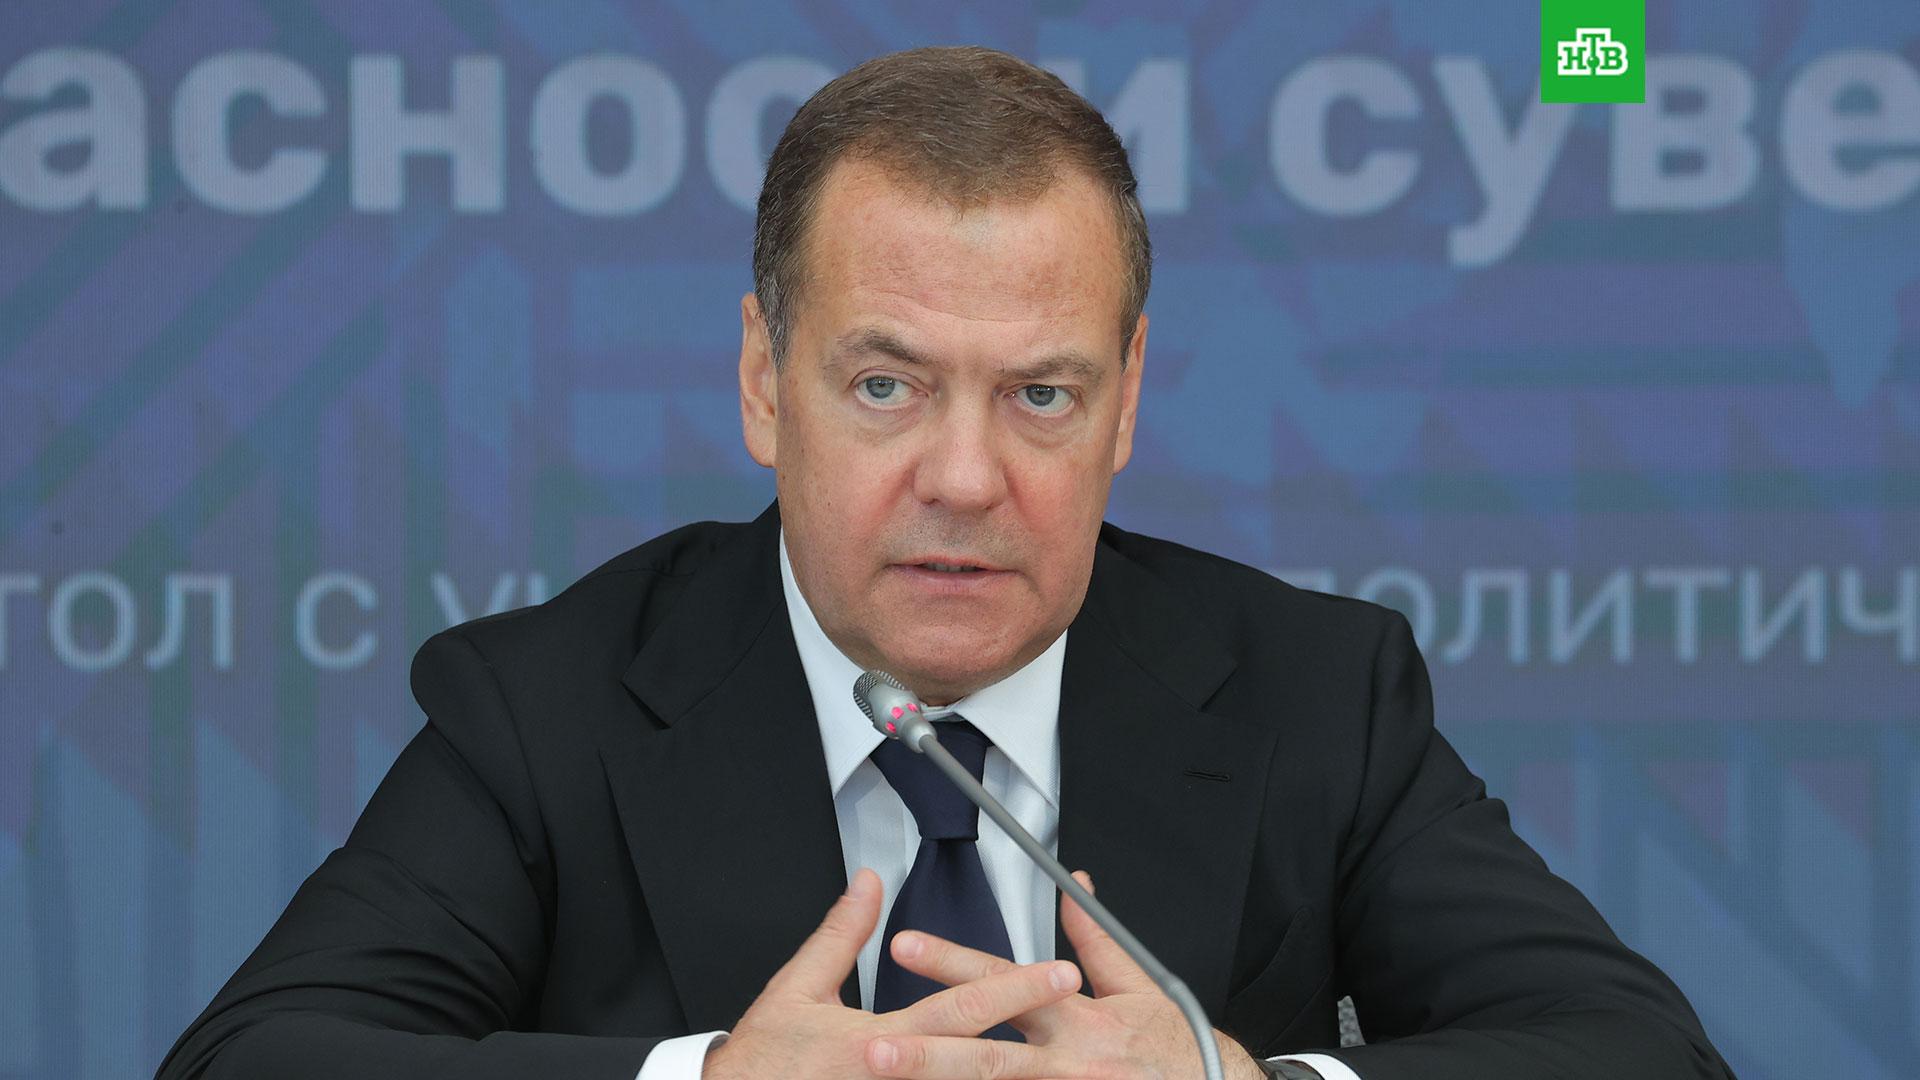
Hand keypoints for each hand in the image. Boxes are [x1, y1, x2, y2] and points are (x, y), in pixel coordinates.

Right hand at [703, 868, 1085, 1079]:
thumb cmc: (762, 1063)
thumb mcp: (797, 988)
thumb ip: (840, 934)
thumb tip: (868, 884)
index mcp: (879, 1041)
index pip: (964, 1010)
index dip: (1017, 988)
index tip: (1061, 971)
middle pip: (985, 1060)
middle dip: (1039, 1036)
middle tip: (1082, 1012)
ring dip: (1016, 1077)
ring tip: (1065, 1062)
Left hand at [865, 871, 1268, 1079]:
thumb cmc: (1175, 1046)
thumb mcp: (1139, 986)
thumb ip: (1094, 942)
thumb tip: (1072, 890)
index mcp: (1078, 1017)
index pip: (1004, 983)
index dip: (953, 963)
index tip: (905, 947)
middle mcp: (1070, 1062)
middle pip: (989, 1057)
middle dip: (928, 1054)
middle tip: (873, 1049)